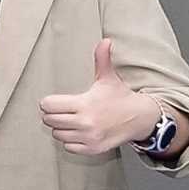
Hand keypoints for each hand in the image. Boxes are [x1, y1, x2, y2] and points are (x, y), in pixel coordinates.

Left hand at [37, 38, 162, 158]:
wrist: (140, 118)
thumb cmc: (121, 97)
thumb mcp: (109, 78)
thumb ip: (102, 59)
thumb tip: (105, 41)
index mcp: (85, 103)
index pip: (49, 105)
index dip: (49, 102)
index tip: (55, 101)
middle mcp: (85, 122)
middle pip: (49, 120)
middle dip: (52, 114)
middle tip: (62, 110)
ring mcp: (89, 137)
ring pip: (57, 134)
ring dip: (61, 128)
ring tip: (71, 120)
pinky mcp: (92, 149)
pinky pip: (68, 147)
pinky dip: (70, 141)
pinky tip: (78, 132)